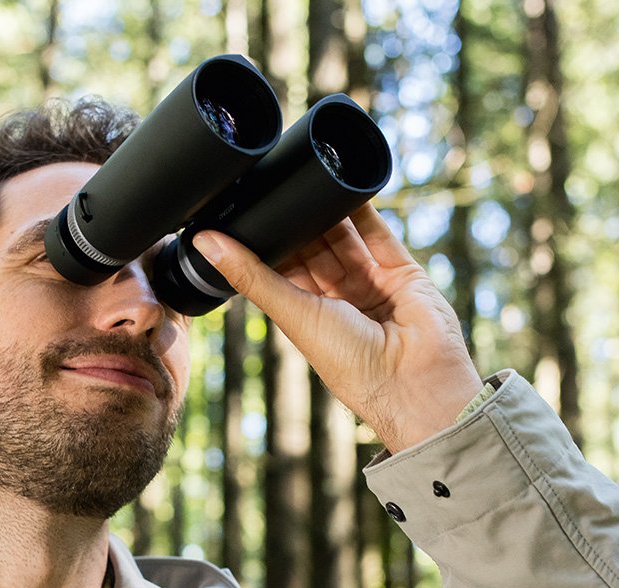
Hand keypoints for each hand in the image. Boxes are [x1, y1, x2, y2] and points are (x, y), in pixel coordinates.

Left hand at [192, 204, 483, 451]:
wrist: (414, 379)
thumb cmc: (350, 363)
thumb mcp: (293, 314)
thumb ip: (252, 275)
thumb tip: (205, 242)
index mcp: (309, 315)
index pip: (283, 268)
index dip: (267, 239)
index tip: (243, 207)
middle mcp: (339, 300)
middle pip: (315, 248)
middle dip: (297, 220)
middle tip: (274, 183)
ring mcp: (372, 284)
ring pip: (345, 236)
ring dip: (326, 210)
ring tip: (307, 176)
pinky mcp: (402, 272)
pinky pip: (380, 233)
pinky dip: (363, 208)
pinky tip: (344, 182)